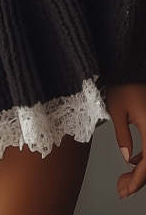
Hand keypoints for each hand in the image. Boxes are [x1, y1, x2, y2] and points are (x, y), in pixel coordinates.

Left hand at [106, 82, 145, 198]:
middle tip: (121, 189)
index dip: (137, 180)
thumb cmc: (122, 85)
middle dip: (138, 180)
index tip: (125, 190)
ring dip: (140, 171)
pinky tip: (131, 161)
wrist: (129, 69)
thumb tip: (126, 158)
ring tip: (123, 179)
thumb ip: (123, 136)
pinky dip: (143, 159)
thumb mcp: (117, 111)